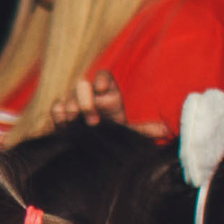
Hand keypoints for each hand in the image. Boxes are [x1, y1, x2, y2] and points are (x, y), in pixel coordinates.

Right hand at [49, 71, 170, 139]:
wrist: (92, 147)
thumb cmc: (112, 134)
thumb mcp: (129, 132)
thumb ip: (144, 130)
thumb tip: (166, 130)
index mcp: (108, 94)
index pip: (103, 76)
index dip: (102, 80)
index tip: (102, 89)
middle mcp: (89, 94)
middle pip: (82, 85)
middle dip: (85, 102)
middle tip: (93, 121)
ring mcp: (73, 101)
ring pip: (68, 97)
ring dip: (72, 111)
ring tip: (78, 125)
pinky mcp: (60, 112)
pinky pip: (57, 107)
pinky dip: (60, 116)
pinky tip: (66, 125)